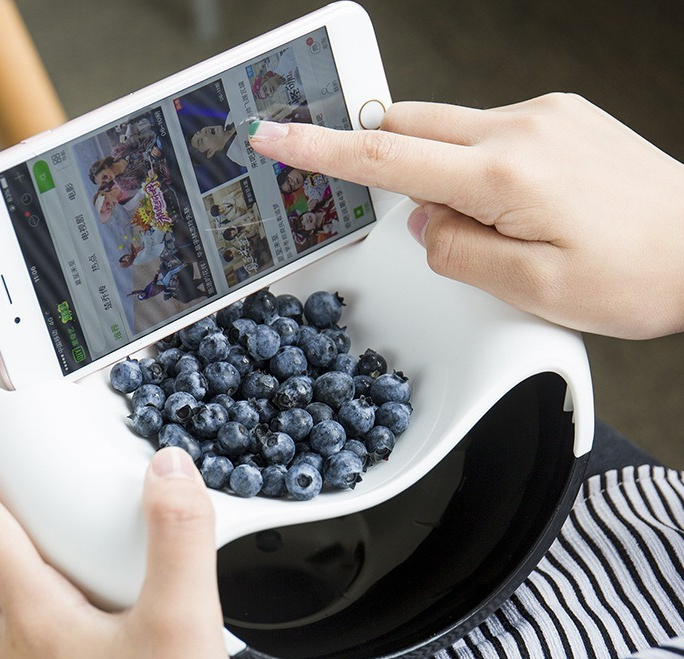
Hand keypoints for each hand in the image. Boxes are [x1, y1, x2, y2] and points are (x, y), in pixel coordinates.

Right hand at [250, 94, 683, 338]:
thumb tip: (421, 224)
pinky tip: (515, 209)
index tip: (274, 135)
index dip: (319, 148)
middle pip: (410, 126)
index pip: (384, 154)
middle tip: (430, 224)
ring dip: (441, 178)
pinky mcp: (559, 118)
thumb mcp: (530, 290)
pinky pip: (486, 134)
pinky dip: (475, 170)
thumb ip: (457, 252)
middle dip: (389, 167)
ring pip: (448, 132)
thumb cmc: (637, 274)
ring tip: (498, 230)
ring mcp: (543, 115)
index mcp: (504, 174)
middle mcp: (521, 127)